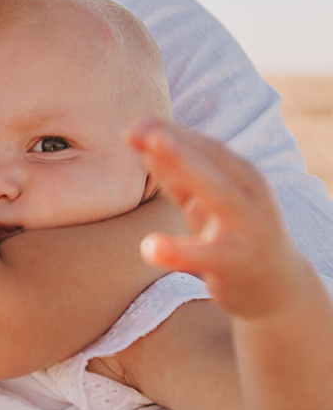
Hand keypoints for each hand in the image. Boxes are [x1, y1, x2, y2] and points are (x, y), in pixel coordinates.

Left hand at [128, 118, 306, 317]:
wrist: (275, 287)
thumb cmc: (232, 235)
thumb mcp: (206, 202)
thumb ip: (179, 176)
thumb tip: (144, 142)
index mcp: (243, 176)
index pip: (206, 147)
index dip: (171, 131)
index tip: (135, 122)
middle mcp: (251, 195)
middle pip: (213, 161)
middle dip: (177, 141)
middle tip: (141, 127)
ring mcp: (248, 228)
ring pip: (217, 194)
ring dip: (183, 169)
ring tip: (149, 151)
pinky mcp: (237, 263)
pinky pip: (205, 256)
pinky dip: (178, 251)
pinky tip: (149, 247)